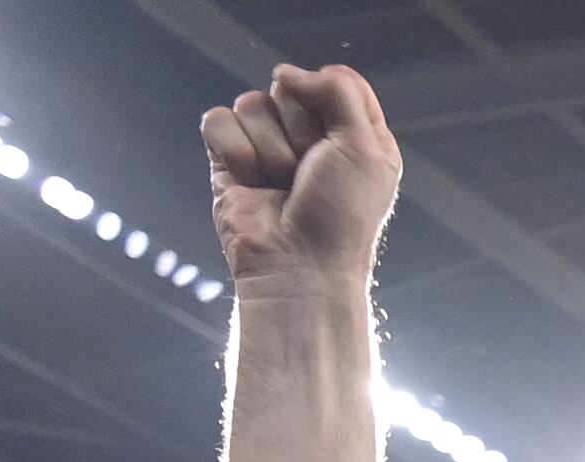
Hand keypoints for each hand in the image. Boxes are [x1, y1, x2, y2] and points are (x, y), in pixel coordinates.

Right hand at [203, 62, 401, 294]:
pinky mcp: (229, 158)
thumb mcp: (365, 148)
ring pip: (251, 103)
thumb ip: (339, 91)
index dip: (330, 100)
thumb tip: (286, 73)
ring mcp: (267, 145)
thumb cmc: (341, 215)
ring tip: (281, 185)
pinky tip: (251, 183)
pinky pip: (219, 121)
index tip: (338, 139)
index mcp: (354, 133)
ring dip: (269, 148)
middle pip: (288, 86)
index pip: (335, 80)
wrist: (299, 264)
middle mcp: (311, 136)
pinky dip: (235, 153)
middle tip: (310, 173)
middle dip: (299, 129)